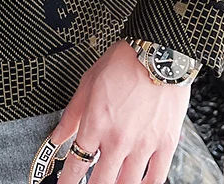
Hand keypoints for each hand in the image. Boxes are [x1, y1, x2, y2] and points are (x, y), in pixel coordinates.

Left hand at [51, 39, 189, 183]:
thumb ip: (72, 115)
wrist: (158, 53)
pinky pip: (156, 178)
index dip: (66, 182)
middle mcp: (118, 139)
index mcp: (96, 124)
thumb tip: (57, 137)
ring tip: (110, 183)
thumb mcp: (88, 83)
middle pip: (101, 181)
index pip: (76, 164)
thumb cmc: (123, 63)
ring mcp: (143, 144)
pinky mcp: (165, 144)